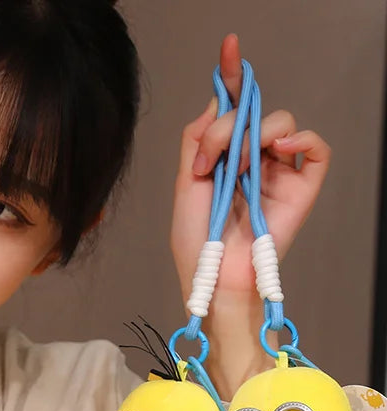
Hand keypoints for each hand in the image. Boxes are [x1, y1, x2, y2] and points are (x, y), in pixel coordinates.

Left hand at [170, 34, 330, 395]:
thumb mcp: (185, 184)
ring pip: (279, 122)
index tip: (228, 47)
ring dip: (253, 138)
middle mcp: (251, 159)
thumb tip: (217, 103)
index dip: (230, 76)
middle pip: (250, 112)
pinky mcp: (302, 185)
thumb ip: (197, 140)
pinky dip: (298, 138)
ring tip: (238, 170)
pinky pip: (314, 145)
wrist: (214, 276)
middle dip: (226, 128)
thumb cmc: (196, 241)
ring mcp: (278, 171)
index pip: (231, 109)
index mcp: (223, 157)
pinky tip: (276, 151)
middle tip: (209, 163)